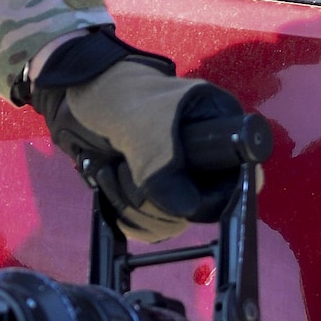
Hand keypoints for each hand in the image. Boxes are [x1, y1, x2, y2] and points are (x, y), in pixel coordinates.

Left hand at [31, 34, 252, 240]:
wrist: (76, 95)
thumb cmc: (118, 93)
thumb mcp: (142, 123)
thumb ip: (161, 163)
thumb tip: (184, 211)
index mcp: (221, 127)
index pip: (245, 174)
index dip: (221, 193)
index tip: (185, 192)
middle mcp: (207, 158)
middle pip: (205, 208)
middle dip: (160, 203)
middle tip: (128, 172)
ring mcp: (180, 178)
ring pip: (174, 221)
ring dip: (134, 205)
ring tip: (112, 170)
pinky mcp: (154, 194)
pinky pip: (149, 226)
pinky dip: (123, 212)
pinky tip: (108, 180)